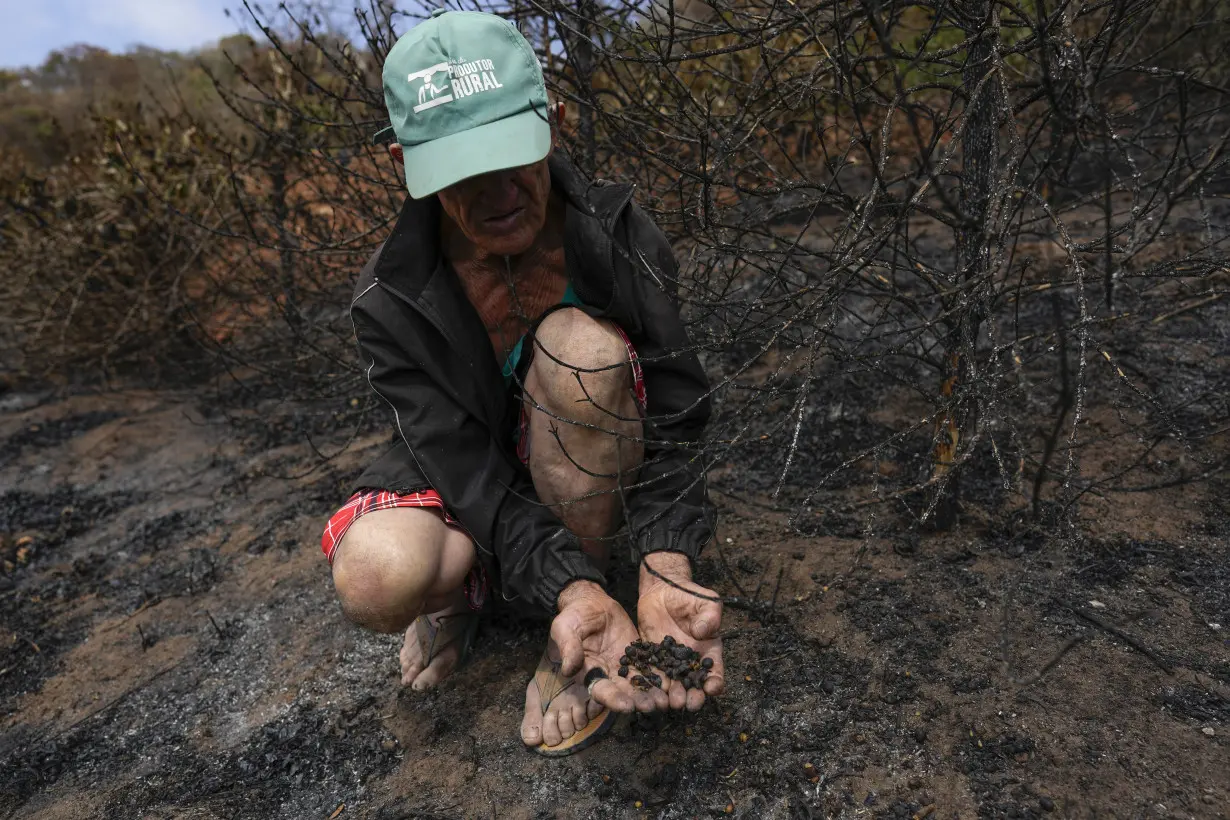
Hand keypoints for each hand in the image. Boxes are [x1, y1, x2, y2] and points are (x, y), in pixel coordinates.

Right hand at [552, 581, 667, 712]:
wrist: (591, 601)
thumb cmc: (574, 614)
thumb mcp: (566, 627)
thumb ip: (569, 647)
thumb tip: (568, 670)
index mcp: (588, 671)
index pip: (601, 690)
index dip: (613, 699)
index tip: (627, 706)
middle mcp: (607, 674)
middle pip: (623, 692)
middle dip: (637, 700)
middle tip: (652, 706)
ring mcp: (624, 665)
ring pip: (639, 683)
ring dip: (651, 693)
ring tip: (665, 700)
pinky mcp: (637, 655)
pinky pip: (649, 667)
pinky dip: (659, 676)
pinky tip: (671, 683)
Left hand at [636, 552, 724, 710]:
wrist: (662, 589)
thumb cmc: (689, 595)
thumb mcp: (707, 601)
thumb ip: (710, 616)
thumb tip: (704, 632)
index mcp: (708, 651)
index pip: (715, 672)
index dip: (715, 683)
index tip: (711, 689)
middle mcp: (690, 661)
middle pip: (693, 685)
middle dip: (692, 696)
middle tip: (686, 704)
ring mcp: (670, 662)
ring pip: (672, 684)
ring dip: (671, 696)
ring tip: (669, 703)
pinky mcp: (652, 658)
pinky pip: (651, 673)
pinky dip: (651, 684)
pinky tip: (648, 691)